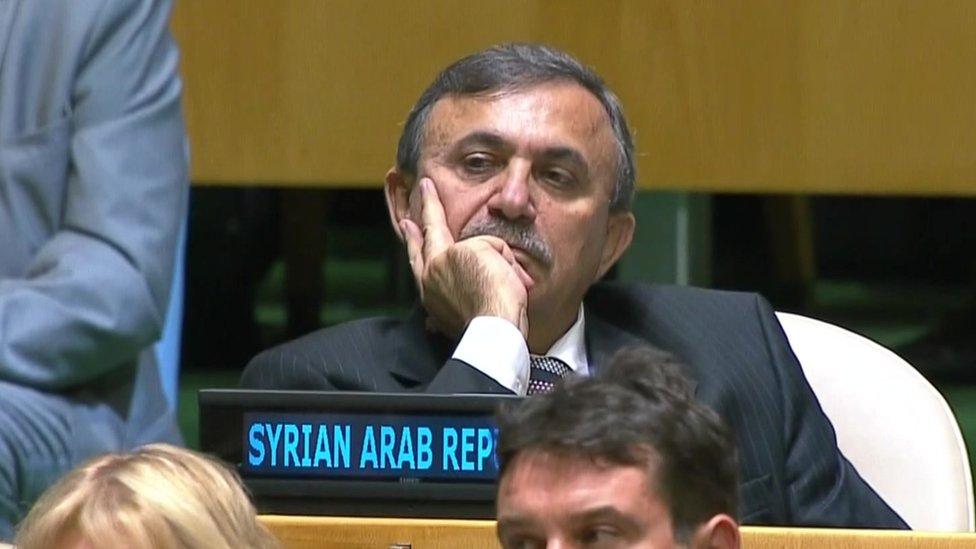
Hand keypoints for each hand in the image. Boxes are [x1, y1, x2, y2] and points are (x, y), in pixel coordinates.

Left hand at [400, 178, 531, 338]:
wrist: (496, 329)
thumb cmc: (496, 289)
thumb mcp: (494, 251)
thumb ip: (482, 246)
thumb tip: (481, 259)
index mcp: (441, 257)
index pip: (434, 223)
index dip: (431, 202)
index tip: (424, 185)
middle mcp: (430, 278)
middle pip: (418, 250)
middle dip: (414, 233)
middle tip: (407, 221)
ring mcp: (433, 299)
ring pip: (421, 273)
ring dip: (418, 257)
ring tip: (415, 248)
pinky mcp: (442, 318)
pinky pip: (431, 297)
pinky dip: (430, 288)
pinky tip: (430, 289)